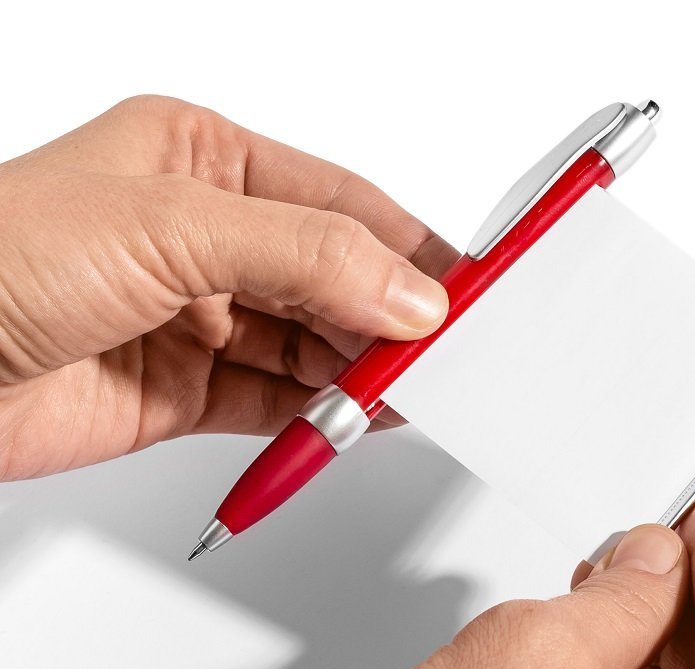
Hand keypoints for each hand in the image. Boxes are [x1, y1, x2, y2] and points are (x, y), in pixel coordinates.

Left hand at [0, 96, 456, 479]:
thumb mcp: (168, 228)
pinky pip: (277, 400)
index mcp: (203, 162)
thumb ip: (304, 256)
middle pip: (334, 277)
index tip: (463, 288)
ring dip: (359, 370)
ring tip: (405, 390)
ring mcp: (200, 317)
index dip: (407, 246)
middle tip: (440, 351)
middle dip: (388, 316)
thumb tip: (406, 290)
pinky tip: (356, 417)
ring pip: (312, 345)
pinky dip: (322, 415)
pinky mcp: (186, 389)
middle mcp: (207, 238)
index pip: (339, 203)